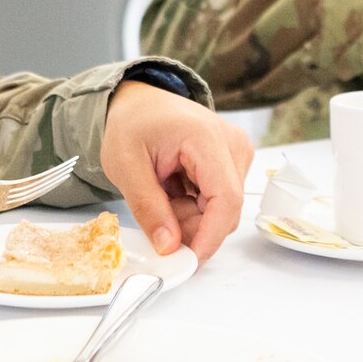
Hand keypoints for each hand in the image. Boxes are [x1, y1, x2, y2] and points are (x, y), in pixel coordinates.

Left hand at [99, 81, 252, 264]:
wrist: (140, 100)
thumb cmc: (132, 124)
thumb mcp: (125, 165)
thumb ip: (148, 207)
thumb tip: (169, 247)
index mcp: (207, 138)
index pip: (225, 199)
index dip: (210, 237)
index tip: (187, 261)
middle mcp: (233, 144)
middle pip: (225, 209)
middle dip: (191, 228)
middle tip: (156, 220)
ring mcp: (237, 153)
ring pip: (222, 210)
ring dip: (190, 218)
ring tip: (160, 195)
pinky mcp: (234, 162)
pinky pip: (219, 201)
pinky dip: (193, 208)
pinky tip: (172, 191)